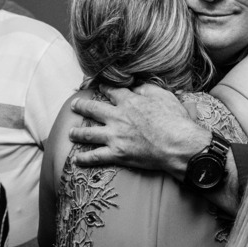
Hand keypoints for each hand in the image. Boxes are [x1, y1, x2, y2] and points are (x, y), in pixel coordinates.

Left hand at [69, 85, 206, 174]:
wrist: (178, 144)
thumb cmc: (174, 120)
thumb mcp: (163, 95)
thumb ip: (147, 89)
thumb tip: (136, 87)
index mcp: (129, 101)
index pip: (112, 91)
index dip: (104, 89)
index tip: (100, 87)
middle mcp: (117, 117)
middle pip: (93, 109)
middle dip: (81, 106)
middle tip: (74, 105)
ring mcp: (115, 136)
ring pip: (89, 133)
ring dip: (77, 133)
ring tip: (70, 132)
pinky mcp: (117, 154)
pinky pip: (96, 156)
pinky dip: (84, 159)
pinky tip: (76, 159)